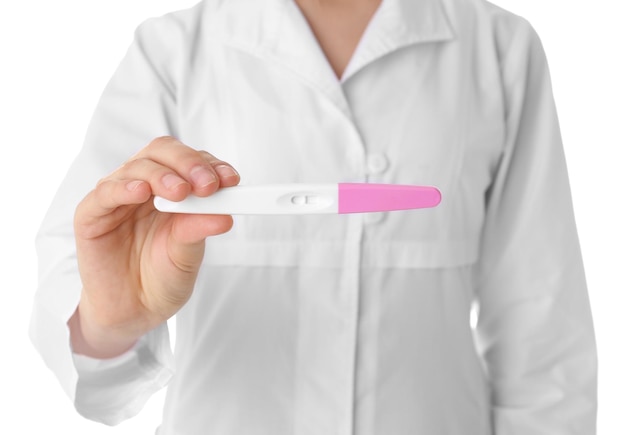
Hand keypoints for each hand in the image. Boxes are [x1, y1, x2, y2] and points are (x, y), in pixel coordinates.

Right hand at [69, 136, 239, 357]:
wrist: (133, 311)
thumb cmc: (162, 277)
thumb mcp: (188, 254)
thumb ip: (199, 228)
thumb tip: (225, 214)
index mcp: (174, 190)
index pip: (191, 161)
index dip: (211, 165)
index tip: (230, 180)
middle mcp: (146, 186)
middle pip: (163, 152)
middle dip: (188, 163)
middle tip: (206, 185)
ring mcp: (118, 197)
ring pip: (137, 166)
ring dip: (162, 175)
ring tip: (180, 192)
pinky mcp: (91, 215)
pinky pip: (105, 192)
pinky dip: (123, 188)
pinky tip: (141, 193)